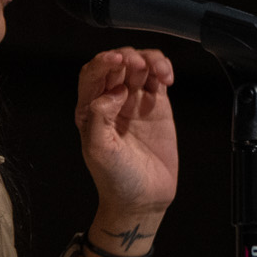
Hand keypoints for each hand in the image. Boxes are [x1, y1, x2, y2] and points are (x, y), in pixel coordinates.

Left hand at [74, 48, 177, 233]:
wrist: (142, 199)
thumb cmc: (115, 179)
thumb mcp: (99, 150)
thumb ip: (99, 117)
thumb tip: (113, 91)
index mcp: (90, 109)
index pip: (93, 74)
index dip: (103, 62)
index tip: (116, 60)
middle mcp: (111, 101)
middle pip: (117, 64)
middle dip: (128, 58)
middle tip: (139, 66)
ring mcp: (135, 102)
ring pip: (140, 66)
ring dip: (148, 60)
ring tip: (158, 71)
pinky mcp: (157, 106)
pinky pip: (158, 78)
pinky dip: (163, 70)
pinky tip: (167, 77)